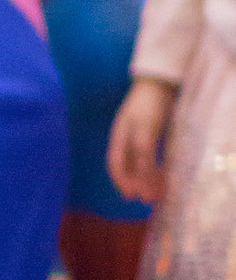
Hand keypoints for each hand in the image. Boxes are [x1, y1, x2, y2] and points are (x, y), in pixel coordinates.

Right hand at [108, 75, 176, 203]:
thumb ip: (142, 154)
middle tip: (149, 199)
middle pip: (129, 166)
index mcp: (118, 138)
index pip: (116, 165)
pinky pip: (152, 154)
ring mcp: (140, 134)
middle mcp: (126, 138)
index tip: (132, 196)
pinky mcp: (153, 131)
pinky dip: (156, 166)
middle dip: (137, 183)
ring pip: (140, 162)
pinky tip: (164, 172)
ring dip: (148, 177)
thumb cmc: (148, 105)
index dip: (122, 181)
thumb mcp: (144, 131)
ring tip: (159, 190)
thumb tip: (142, 179)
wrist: (161, 81)